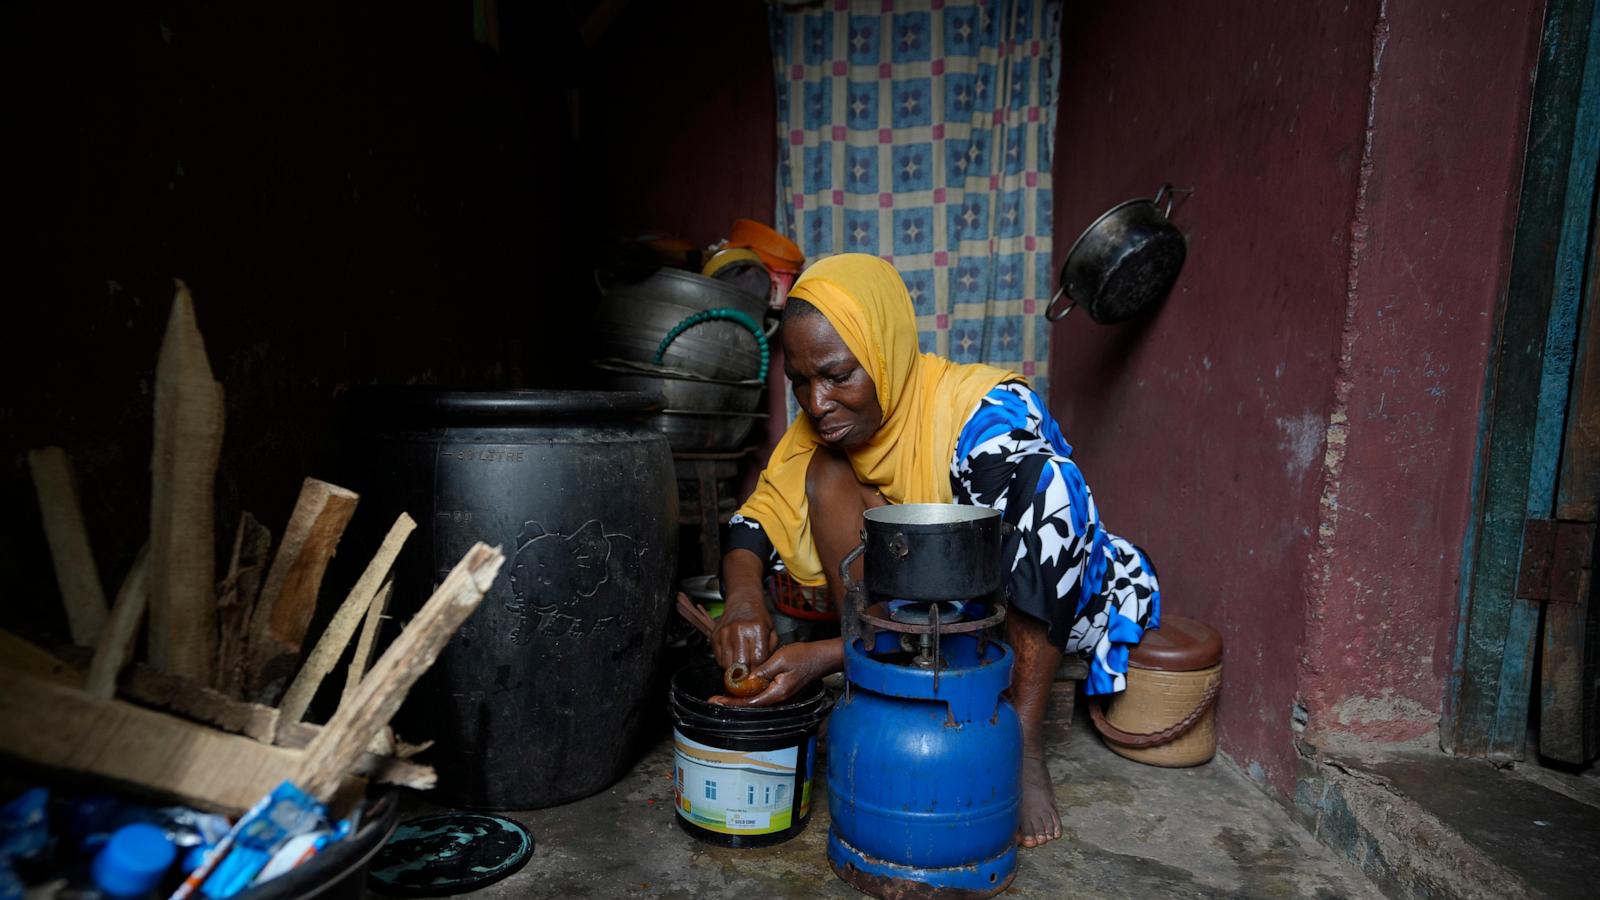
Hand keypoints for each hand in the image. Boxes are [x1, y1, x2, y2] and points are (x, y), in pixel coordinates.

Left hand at [710, 639, 840, 707]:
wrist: (820, 658)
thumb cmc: (803, 656)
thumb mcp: (780, 659)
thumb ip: (761, 671)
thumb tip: (745, 680)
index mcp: (778, 693)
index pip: (750, 702)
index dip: (732, 702)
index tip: (717, 701)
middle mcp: (780, 699)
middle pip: (752, 705)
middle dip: (733, 703)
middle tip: (715, 700)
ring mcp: (782, 698)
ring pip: (757, 702)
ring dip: (741, 699)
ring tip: (724, 696)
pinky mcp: (782, 693)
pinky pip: (763, 696)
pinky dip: (750, 695)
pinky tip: (742, 689)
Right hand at [711, 600, 778, 669]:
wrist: (742, 601)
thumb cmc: (758, 617)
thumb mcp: (771, 631)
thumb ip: (770, 650)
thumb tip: (764, 669)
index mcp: (756, 628)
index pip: (757, 659)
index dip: (758, 671)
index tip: (759, 676)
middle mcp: (739, 630)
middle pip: (741, 664)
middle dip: (746, 674)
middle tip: (749, 677)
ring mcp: (725, 633)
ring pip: (728, 664)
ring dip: (734, 671)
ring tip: (741, 668)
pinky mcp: (715, 636)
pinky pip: (719, 659)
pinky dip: (726, 664)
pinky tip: (733, 659)